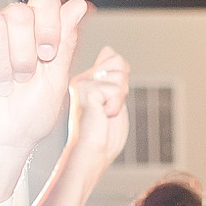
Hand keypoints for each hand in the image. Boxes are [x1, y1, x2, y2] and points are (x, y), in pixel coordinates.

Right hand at [0, 0, 89, 205]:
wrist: (2, 143)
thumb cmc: (27, 116)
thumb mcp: (56, 78)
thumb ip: (66, 40)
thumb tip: (76, 5)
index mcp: (32, 30)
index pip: (43, 0)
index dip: (48, 24)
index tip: (47, 54)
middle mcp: (5, 26)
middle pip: (19, 12)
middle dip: (25, 54)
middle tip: (22, 78)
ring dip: (3, 66)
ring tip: (2, 86)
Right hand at [66, 46, 130, 171]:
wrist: (93, 155)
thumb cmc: (104, 138)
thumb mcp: (116, 102)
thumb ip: (115, 78)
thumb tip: (109, 50)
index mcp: (89, 80)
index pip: (113, 57)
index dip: (122, 79)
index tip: (111, 102)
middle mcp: (83, 78)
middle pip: (119, 62)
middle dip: (122, 88)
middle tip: (109, 109)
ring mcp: (83, 83)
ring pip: (119, 77)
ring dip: (118, 101)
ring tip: (104, 115)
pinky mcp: (86, 90)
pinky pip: (115, 90)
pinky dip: (114, 106)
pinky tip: (102, 116)